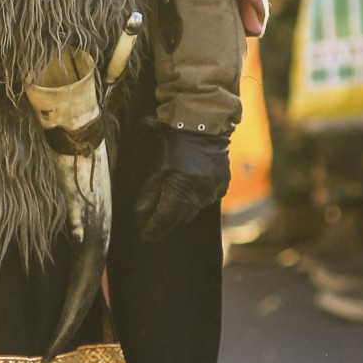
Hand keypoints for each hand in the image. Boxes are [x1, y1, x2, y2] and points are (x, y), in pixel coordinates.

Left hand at [133, 124, 230, 241]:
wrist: (203, 125)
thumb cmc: (175, 144)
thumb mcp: (157, 168)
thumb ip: (149, 193)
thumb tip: (139, 215)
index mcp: (182, 192)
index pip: (165, 219)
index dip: (153, 229)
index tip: (144, 236)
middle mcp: (201, 196)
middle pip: (180, 218)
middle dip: (166, 224)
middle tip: (152, 228)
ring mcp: (214, 191)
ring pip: (194, 210)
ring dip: (181, 212)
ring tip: (168, 213)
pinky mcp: (223, 184)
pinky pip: (208, 199)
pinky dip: (197, 199)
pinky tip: (188, 195)